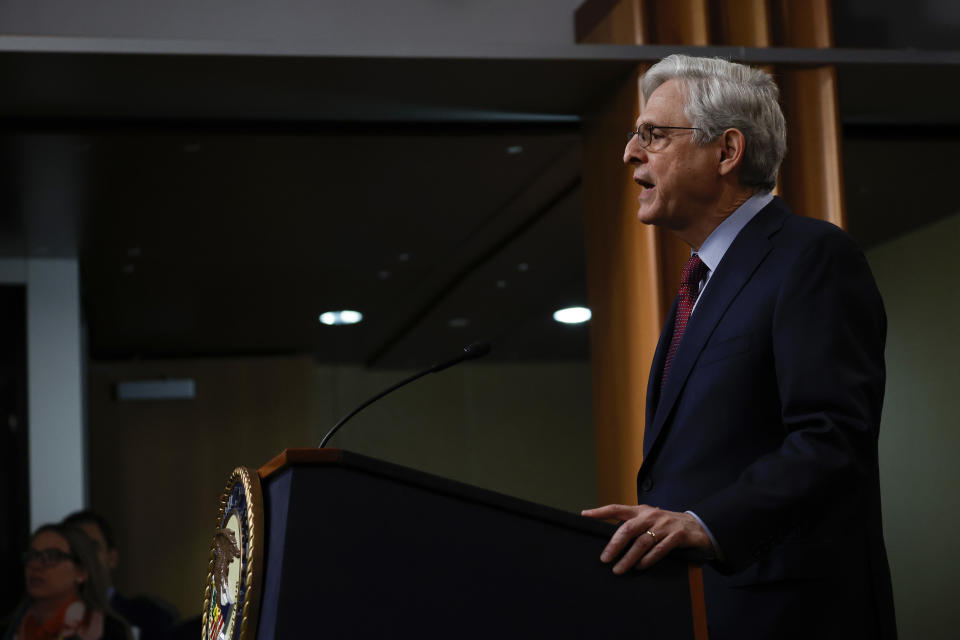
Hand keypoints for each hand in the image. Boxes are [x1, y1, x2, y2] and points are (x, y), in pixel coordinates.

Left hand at [580, 504, 711, 573]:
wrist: (698, 527)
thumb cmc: (667, 525)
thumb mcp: (649, 520)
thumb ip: (634, 525)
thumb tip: (612, 540)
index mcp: (641, 510)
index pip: (617, 508)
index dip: (600, 512)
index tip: (584, 515)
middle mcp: (651, 515)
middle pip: (628, 528)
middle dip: (614, 545)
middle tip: (605, 559)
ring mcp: (664, 525)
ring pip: (642, 542)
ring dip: (629, 557)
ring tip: (619, 569)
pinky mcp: (677, 536)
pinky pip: (659, 550)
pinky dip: (648, 560)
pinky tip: (640, 567)